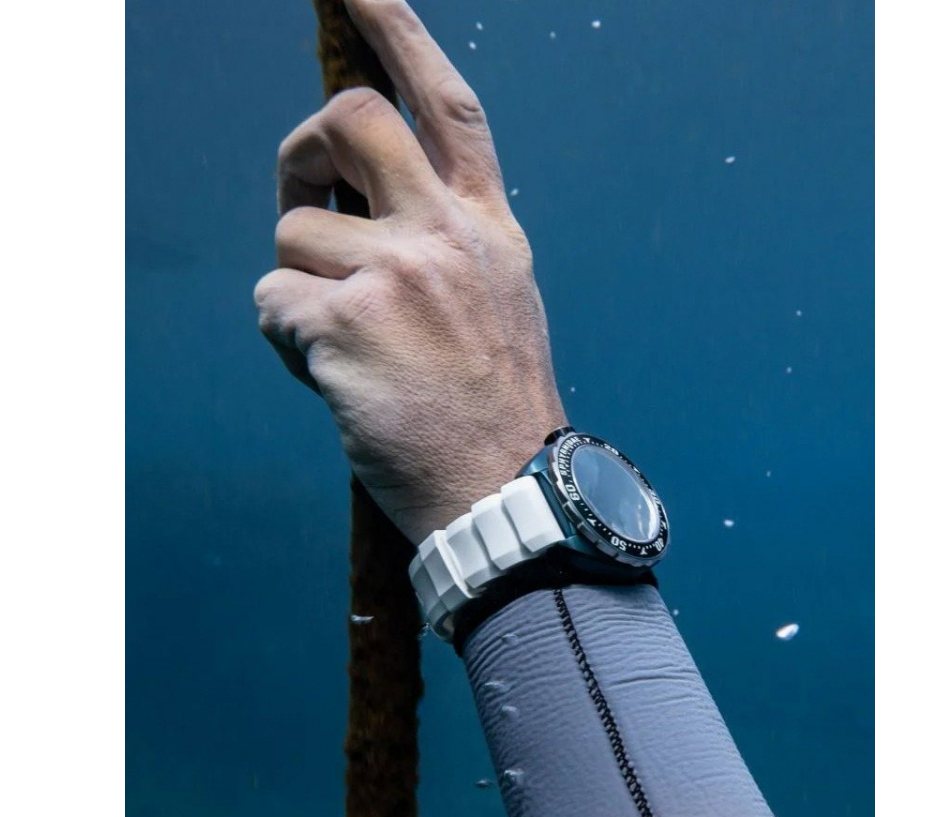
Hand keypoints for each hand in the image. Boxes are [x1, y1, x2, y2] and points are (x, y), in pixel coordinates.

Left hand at [254, 0, 565, 544]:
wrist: (503, 491)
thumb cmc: (490, 408)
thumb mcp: (495, 303)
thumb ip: (443, 243)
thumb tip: (359, 208)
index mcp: (488, 231)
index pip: (447, 108)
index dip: (401, 35)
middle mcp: (447, 235)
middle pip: (350, 120)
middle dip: (305, 147)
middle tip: (303, 196)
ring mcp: (398, 274)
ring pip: (293, 234)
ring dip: (298, 288)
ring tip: (345, 346)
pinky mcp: (347, 326)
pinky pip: (272, 303)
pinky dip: (289, 342)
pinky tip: (336, 380)